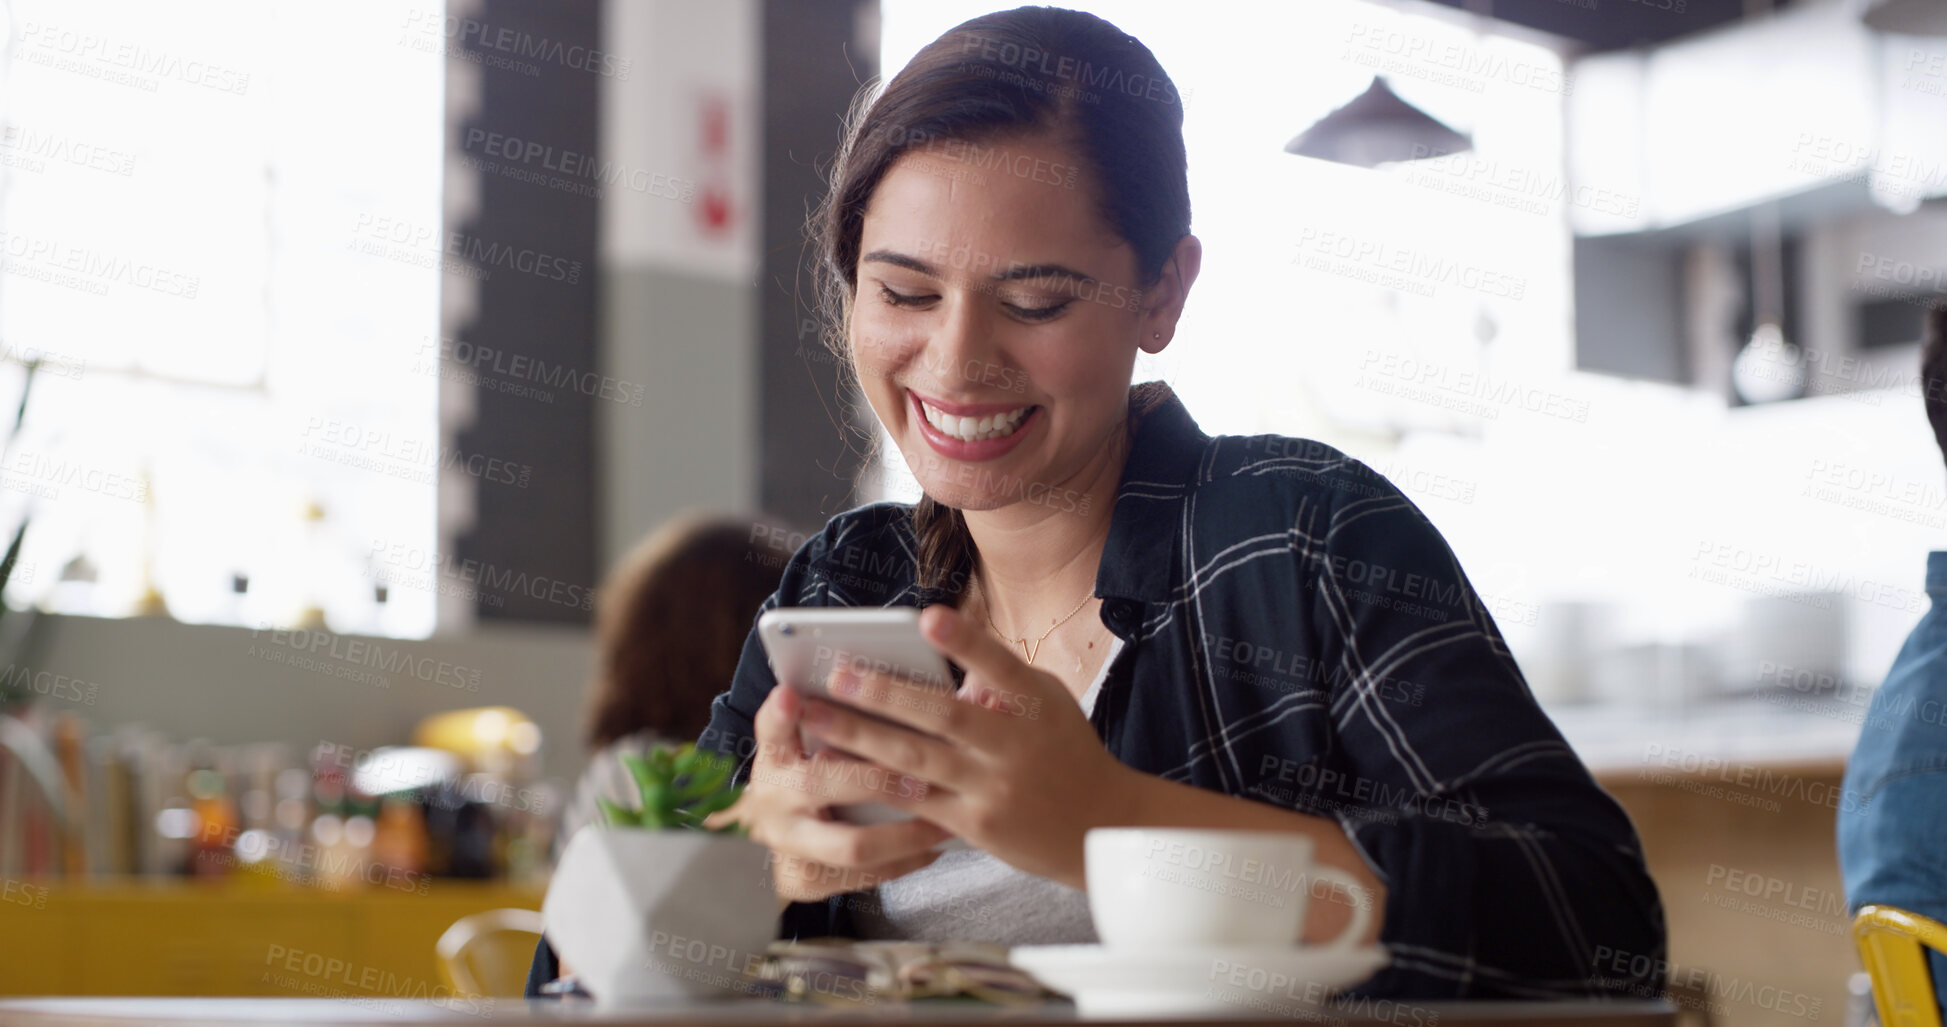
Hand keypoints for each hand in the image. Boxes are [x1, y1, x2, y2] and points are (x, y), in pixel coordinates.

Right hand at [705, 682, 953, 905]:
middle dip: (876, 780)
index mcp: (773, 755)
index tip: (793, 696)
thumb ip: (823, 714)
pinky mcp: (805, 880)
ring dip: (906, 834)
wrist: (771, 837)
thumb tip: (867, 681)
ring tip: (945, 822)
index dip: (780, 714)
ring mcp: (788, 845)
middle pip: (819, 786)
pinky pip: (865, 876)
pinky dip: (904, 861)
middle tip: (921, 776)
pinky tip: (935, 846)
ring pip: (852, 846)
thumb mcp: (798, 741)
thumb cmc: (802, 774)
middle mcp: (772, 800)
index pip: (772, 728)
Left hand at [795, 604, 1142, 887]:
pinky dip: (875, 781)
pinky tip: (838, 767)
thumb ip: (1001, 682)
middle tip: (836, 673)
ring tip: (815, 717)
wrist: (1101, 828)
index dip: (965, 641)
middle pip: (944, 716)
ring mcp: (994, 788)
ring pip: (918, 759)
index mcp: (1037, 704)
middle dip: (885, 693)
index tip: (928, 617)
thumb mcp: (1048, 705)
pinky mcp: (975, 824)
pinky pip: (916, 801)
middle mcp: (1015, 745)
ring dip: (861, 737)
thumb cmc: (1066, 752)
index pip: (1000, 665)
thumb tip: (946, 661)